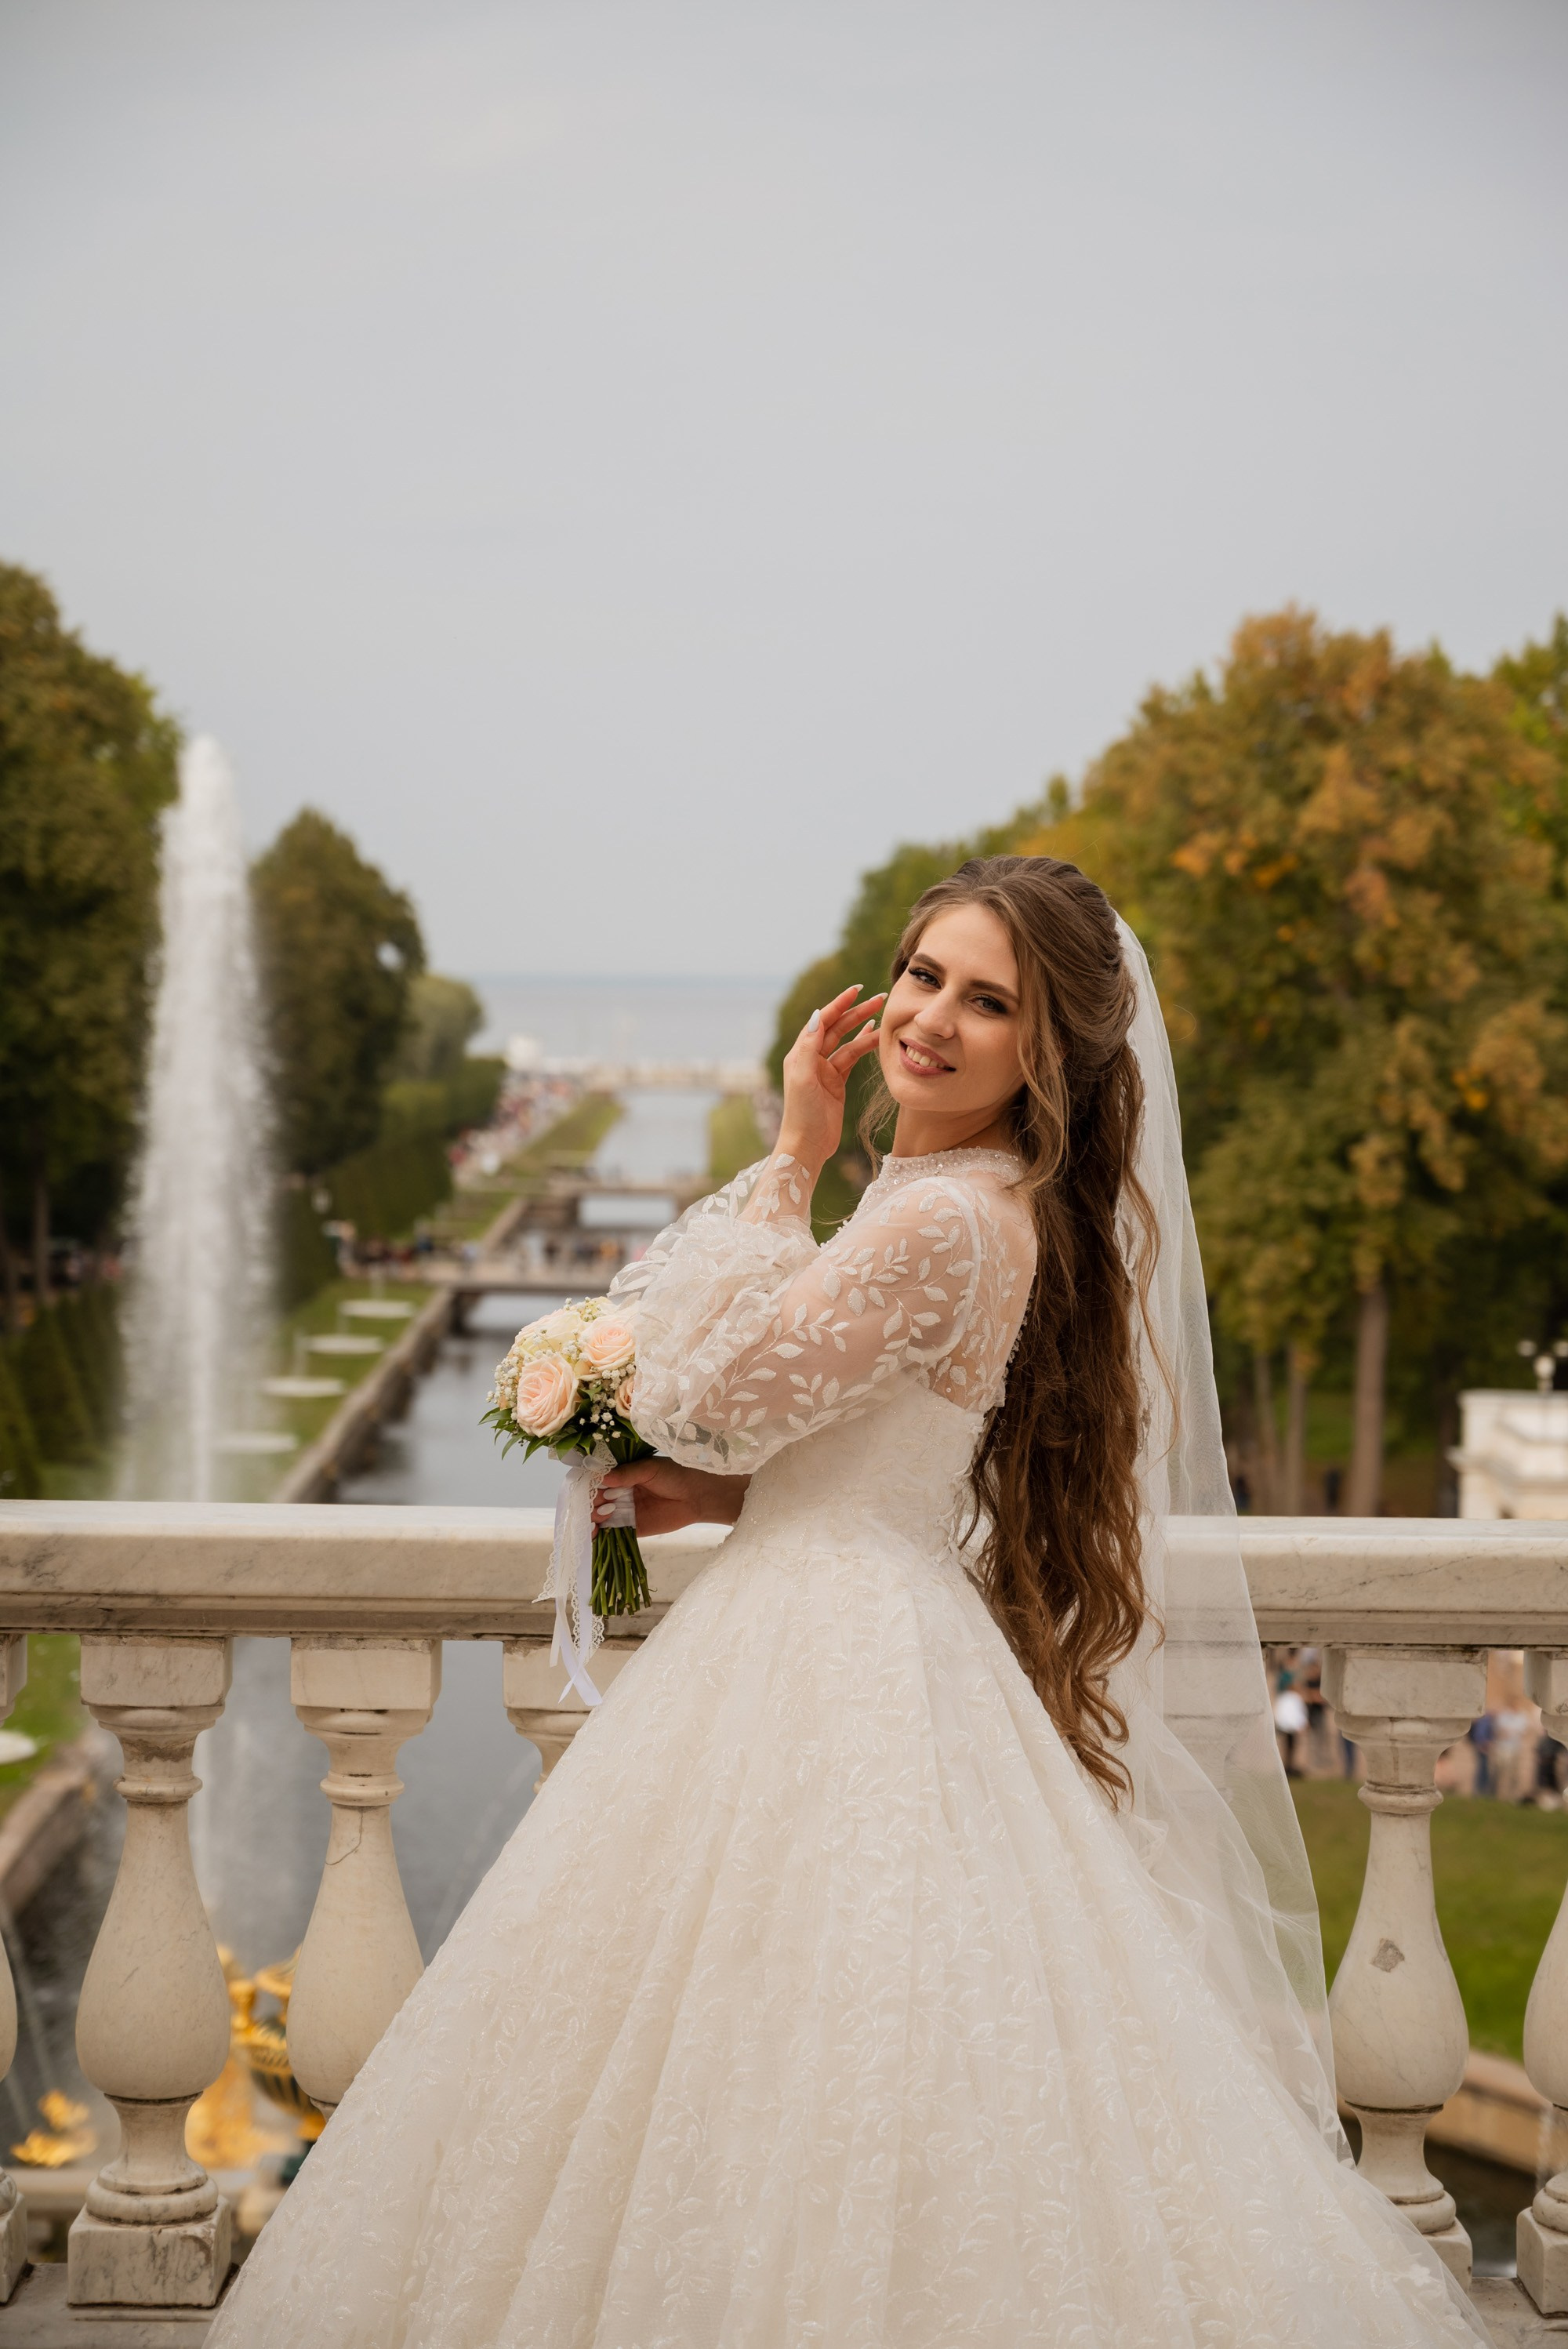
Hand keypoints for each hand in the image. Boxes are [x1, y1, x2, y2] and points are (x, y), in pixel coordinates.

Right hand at [593, 1456, 750, 1536]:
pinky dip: (601, 1535)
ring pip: (601, 1517)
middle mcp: (619, 1493)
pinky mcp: (632, 1528)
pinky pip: (613, 1532)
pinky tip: (593, 1536)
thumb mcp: (649, 1469)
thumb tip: (603, 1477)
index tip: (582, 1491)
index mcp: (622, 1475)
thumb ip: (627, 1474)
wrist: (697, 1495)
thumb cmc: (675, 1475)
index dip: (588, 1486)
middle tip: (593, 1508)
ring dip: (592, 1520)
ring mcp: (625, 1511)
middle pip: (596, 1500)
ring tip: (593, 1521)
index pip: (598, 1481)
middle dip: (590, 1504)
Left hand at [777, 983, 885, 1178]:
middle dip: (857, 1012)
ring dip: (865, 1030)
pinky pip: (851, 1059)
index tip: (857, 990)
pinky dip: (863, 1047)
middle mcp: (811, 1059)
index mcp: (800, 1054)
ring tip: (885, 1018)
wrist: (807, 1147)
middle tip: (880, 998)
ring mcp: (824, 1071)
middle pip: (837, 1028)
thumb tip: (819, 1014)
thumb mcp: (804, 1078)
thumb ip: (810, 1045)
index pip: (823, 1021)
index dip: (840, 1004)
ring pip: (848, 1044)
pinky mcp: (835, 1084)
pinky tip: (874, 1036)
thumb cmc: (802, 1115)